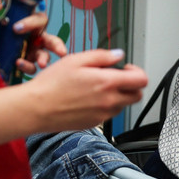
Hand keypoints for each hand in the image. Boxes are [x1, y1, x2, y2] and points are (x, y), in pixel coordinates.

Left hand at [13, 11, 67, 75]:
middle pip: (52, 41)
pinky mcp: (27, 64)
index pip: (39, 20)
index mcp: (33, 23)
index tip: (15, 28)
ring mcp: (33, 52)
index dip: (30, 23)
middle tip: (61, 52)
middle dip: (58, 46)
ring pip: (44, 56)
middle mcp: (37, 38)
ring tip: (42, 64)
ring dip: (44, 59)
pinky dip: (27, 66)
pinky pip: (31, 67)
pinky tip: (19, 63)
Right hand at [30, 49, 149, 130]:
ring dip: (117, 95)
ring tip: (95, 87)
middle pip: (136, 95)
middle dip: (130, 85)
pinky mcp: (95, 123)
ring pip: (123, 105)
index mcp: (107, 82)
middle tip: (115, 78)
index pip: (141, 80)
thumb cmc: (51, 84)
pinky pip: (108, 113)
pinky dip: (104, 105)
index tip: (126, 68)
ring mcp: (103, 115)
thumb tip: (118, 55)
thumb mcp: (76, 60)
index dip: (137, 71)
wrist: (37, 108)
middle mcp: (109, 101)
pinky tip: (86, 98)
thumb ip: (102, 56)